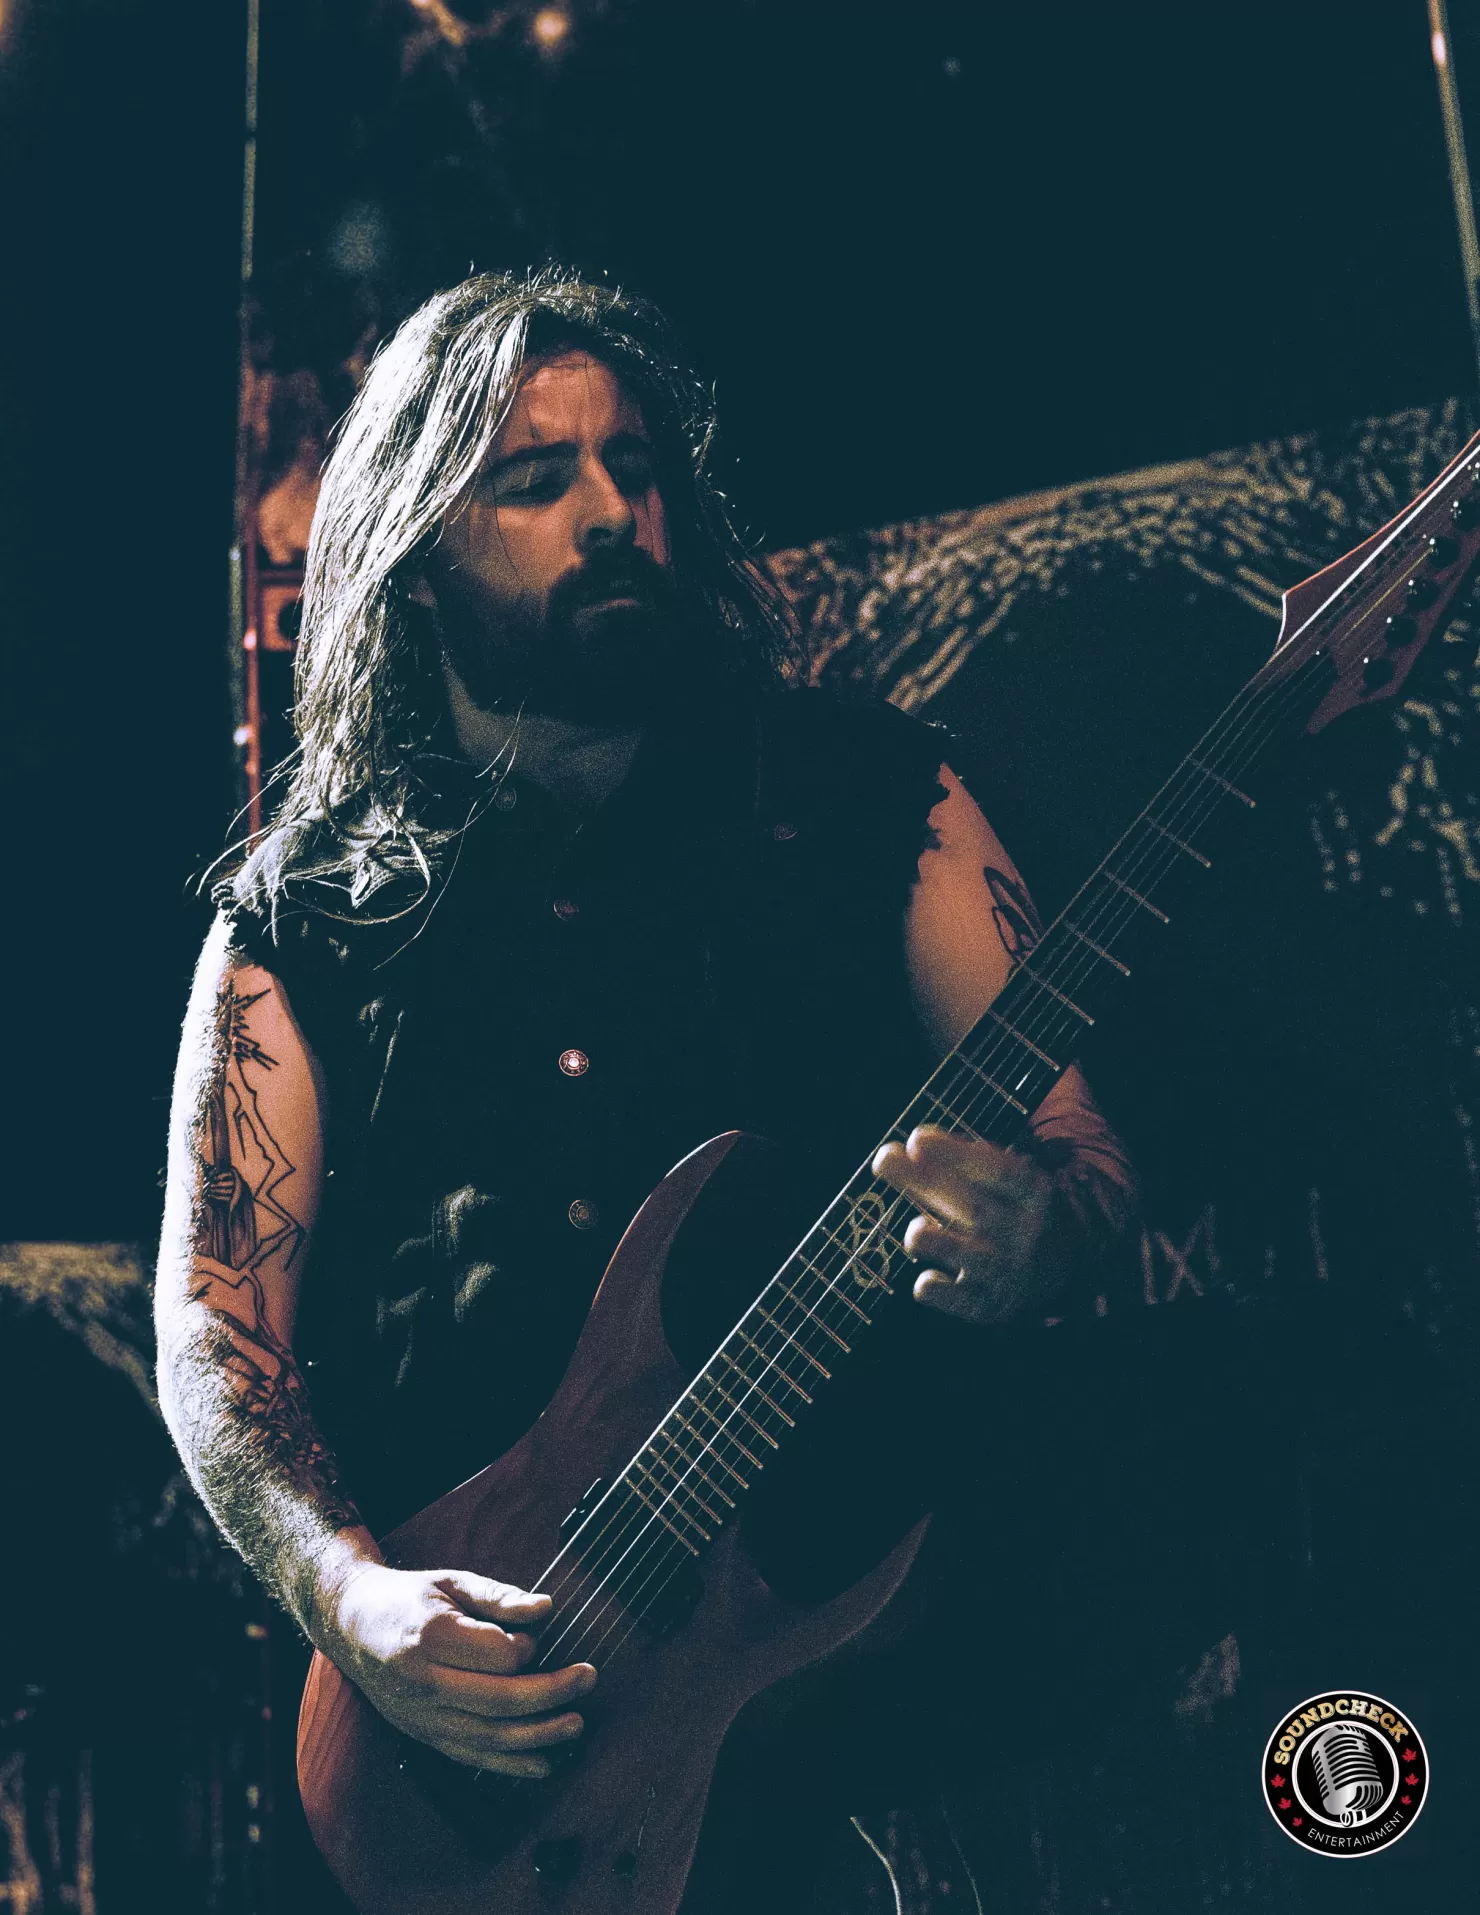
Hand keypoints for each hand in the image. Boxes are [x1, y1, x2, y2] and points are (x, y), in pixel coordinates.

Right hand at [315, 1559, 596, 1775]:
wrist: (353, 1627)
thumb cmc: (411, 1598)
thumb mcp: (452, 1581)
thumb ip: (499, 1596)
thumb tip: (547, 1608)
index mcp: (431, 1636)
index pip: (497, 1655)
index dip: (528, 1647)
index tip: (537, 1635)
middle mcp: (423, 1682)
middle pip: (499, 1700)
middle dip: (551, 1693)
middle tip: (589, 1679)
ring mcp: (421, 1715)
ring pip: (488, 1736)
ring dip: (539, 1735)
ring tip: (577, 1724)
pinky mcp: (423, 1735)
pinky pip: (471, 1757)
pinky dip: (510, 1764)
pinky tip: (544, 1763)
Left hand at [872, 1125, 1072, 1325]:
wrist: (1055, 1268)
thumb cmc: (1004, 1211)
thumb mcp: (990, 1185)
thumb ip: (942, 1170)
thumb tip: (887, 1154)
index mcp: (1031, 1193)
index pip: (1000, 1171)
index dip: (957, 1155)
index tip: (916, 1139)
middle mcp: (1022, 1231)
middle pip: (975, 1208)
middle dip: (925, 1182)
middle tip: (883, 1160)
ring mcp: (1007, 1271)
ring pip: (972, 1258)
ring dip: (936, 1241)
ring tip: (916, 1231)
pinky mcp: (990, 1306)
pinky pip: (963, 1302)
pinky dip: (939, 1290)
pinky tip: (925, 1279)